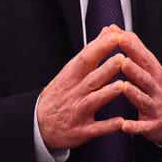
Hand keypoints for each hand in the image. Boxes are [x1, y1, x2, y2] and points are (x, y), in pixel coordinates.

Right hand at [36, 27, 134, 149]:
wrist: (39, 125)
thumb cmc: (61, 93)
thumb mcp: (71, 71)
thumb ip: (92, 52)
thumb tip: (108, 31)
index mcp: (71, 76)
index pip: (85, 58)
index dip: (100, 47)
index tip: (115, 36)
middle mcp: (74, 93)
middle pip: (91, 79)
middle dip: (106, 69)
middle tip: (122, 58)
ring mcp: (77, 112)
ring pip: (93, 101)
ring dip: (106, 94)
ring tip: (121, 86)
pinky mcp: (81, 131)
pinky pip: (95, 129)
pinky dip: (107, 126)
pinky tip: (121, 122)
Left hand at [112, 25, 161, 143]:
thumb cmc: (160, 89)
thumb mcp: (151, 68)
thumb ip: (132, 49)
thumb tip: (114, 29)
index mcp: (154, 73)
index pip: (143, 56)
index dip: (131, 46)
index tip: (119, 36)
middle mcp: (156, 88)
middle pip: (145, 77)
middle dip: (134, 69)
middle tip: (122, 60)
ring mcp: (156, 106)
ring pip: (144, 99)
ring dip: (135, 93)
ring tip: (124, 87)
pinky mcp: (154, 125)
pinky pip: (144, 127)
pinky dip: (135, 126)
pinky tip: (125, 126)